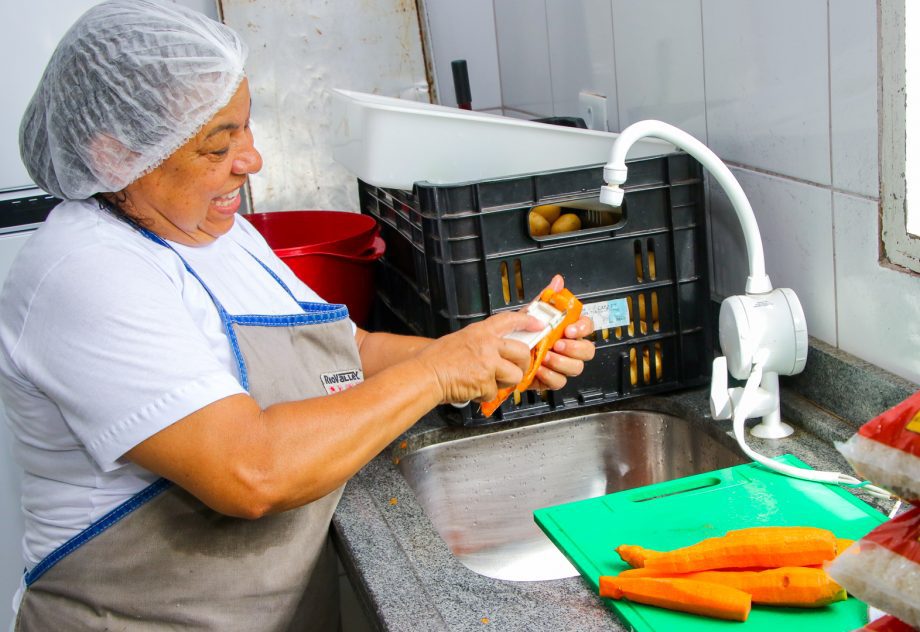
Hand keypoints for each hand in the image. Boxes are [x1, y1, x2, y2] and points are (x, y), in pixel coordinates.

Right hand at [414, 310, 545, 404]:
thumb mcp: (460, 339)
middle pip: (521, 352)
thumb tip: (495, 349)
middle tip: (515, 369)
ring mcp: (488, 363)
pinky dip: (485, 394)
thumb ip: (480, 342)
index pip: (509, 320)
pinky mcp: (486, 382)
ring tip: (489, 383)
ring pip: (514, 375)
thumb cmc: (436, 359)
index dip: (527, 321)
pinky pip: (495, 392)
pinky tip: (473, 389)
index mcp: (480, 332)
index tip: (538, 324)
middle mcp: (487, 344)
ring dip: (505, 383)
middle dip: (522, 364)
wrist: (425, 375)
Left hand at [528, 274, 595, 390]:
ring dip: (561, 362)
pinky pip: (560, 381)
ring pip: (576, 368)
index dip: (583, 328)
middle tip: (557, 345)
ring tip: (545, 357)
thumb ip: (547, 298)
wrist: (503, 352)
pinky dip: (550, 376)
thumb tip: (558, 281)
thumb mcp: (532, 312)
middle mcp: (568, 348)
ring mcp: (562, 364)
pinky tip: (539, 369)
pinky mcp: (551, 379)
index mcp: (568, 330)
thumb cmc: (521, 332)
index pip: (587, 326)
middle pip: (587, 350)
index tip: (569, 329)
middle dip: (574, 348)